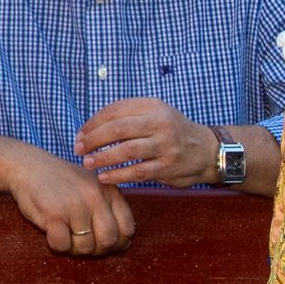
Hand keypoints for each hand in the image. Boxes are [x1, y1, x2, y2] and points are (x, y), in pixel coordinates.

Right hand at [3, 149, 136, 255]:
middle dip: (97, 250)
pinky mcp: (53, 215)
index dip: (118, 243)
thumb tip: (125, 244)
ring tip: (66, 236)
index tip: (104, 242)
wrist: (29, 166)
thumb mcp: (94, 187)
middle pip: (109, 241)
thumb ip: (110, 210)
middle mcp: (96, 198)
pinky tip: (53, 233)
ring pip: (85, 247)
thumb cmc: (63, 181)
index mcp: (110, 192)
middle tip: (83, 243)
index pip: (128, 229)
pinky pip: (63, 246)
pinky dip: (58, 246)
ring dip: (75, 249)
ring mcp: (75, 206)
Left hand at [77, 97, 219, 187]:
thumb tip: (90, 128)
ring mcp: (166, 145)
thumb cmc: (171, 132)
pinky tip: (104, 177)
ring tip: (88, 163)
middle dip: (94, 139)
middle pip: (119, 128)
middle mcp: (161, 123)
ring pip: (127, 151)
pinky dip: (118, 175)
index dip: (93, 123)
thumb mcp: (154, 114)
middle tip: (78, 149)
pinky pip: (137, 172)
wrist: (206, 150)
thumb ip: (127, 116)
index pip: (115, 110)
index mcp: (153, 106)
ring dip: (103, 158)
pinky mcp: (168, 166)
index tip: (80, 135)